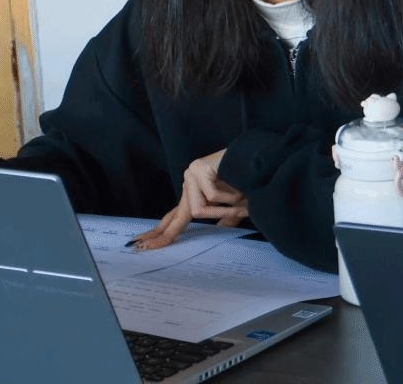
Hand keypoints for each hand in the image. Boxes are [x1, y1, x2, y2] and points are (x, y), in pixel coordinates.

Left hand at [132, 149, 248, 249]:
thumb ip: (227, 216)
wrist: (258, 155)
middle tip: (144, 246)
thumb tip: (220, 229)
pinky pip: (212, 195)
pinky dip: (230, 198)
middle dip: (166, 234)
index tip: (144, 244)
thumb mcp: (236, 203)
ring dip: (224, 211)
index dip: (161, 231)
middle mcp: (190, 183)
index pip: (175, 216)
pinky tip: (240, 188)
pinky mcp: (199, 169)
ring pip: (199, 209)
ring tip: (243, 208)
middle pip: (181, 215)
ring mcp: (192, 175)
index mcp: (195, 193)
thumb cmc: (248, 178)